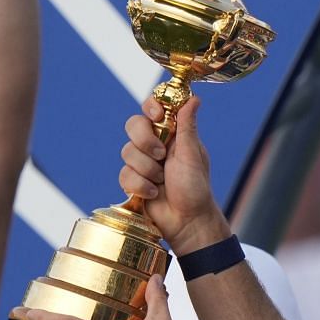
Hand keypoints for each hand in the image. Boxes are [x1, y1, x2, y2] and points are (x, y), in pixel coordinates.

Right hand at [119, 95, 227, 253]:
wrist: (187, 221)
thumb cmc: (196, 188)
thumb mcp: (193, 155)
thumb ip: (188, 127)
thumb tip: (194, 98)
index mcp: (172, 133)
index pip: (153, 108)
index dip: (151, 107)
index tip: (157, 115)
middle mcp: (154, 144)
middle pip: (133, 125)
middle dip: (145, 140)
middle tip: (161, 155)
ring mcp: (142, 162)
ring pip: (127, 151)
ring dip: (146, 168)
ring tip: (162, 181)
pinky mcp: (132, 180)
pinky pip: (124, 174)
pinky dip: (140, 185)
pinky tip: (153, 193)